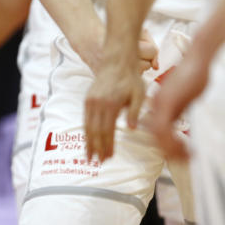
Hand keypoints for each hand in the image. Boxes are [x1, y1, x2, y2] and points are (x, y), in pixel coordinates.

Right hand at [83, 30, 157, 161]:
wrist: (117, 61)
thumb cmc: (131, 78)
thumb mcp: (139, 95)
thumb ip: (135, 112)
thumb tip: (132, 130)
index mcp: (111, 104)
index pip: (108, 131)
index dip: (107, 146)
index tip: (109, 158)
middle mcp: (97, 103)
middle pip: (95, 131)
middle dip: (96, 148)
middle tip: (97, 163)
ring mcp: (90, 101)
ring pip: (87, 126)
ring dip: (88, 142)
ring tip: (89, 156)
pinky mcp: (87, 99)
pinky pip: (85, 119)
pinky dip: (86, 131)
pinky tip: (88, 139)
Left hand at [147, 46, 210, 160]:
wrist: (198, 57)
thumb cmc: (196, 74)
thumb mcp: (187, 97)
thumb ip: (180, 110)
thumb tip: (179, 124)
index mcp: (159, 103)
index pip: (155, 130)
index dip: (166, 145)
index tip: (180, 153)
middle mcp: (155, 104)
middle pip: (154, 135)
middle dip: (168, 150)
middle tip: (184, 159)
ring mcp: (159, 103)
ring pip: (157, 135)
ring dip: (171, 149)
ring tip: (187, 156)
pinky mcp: (166, 102)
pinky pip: (162, 128)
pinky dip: (172, 141)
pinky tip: (186, 147)